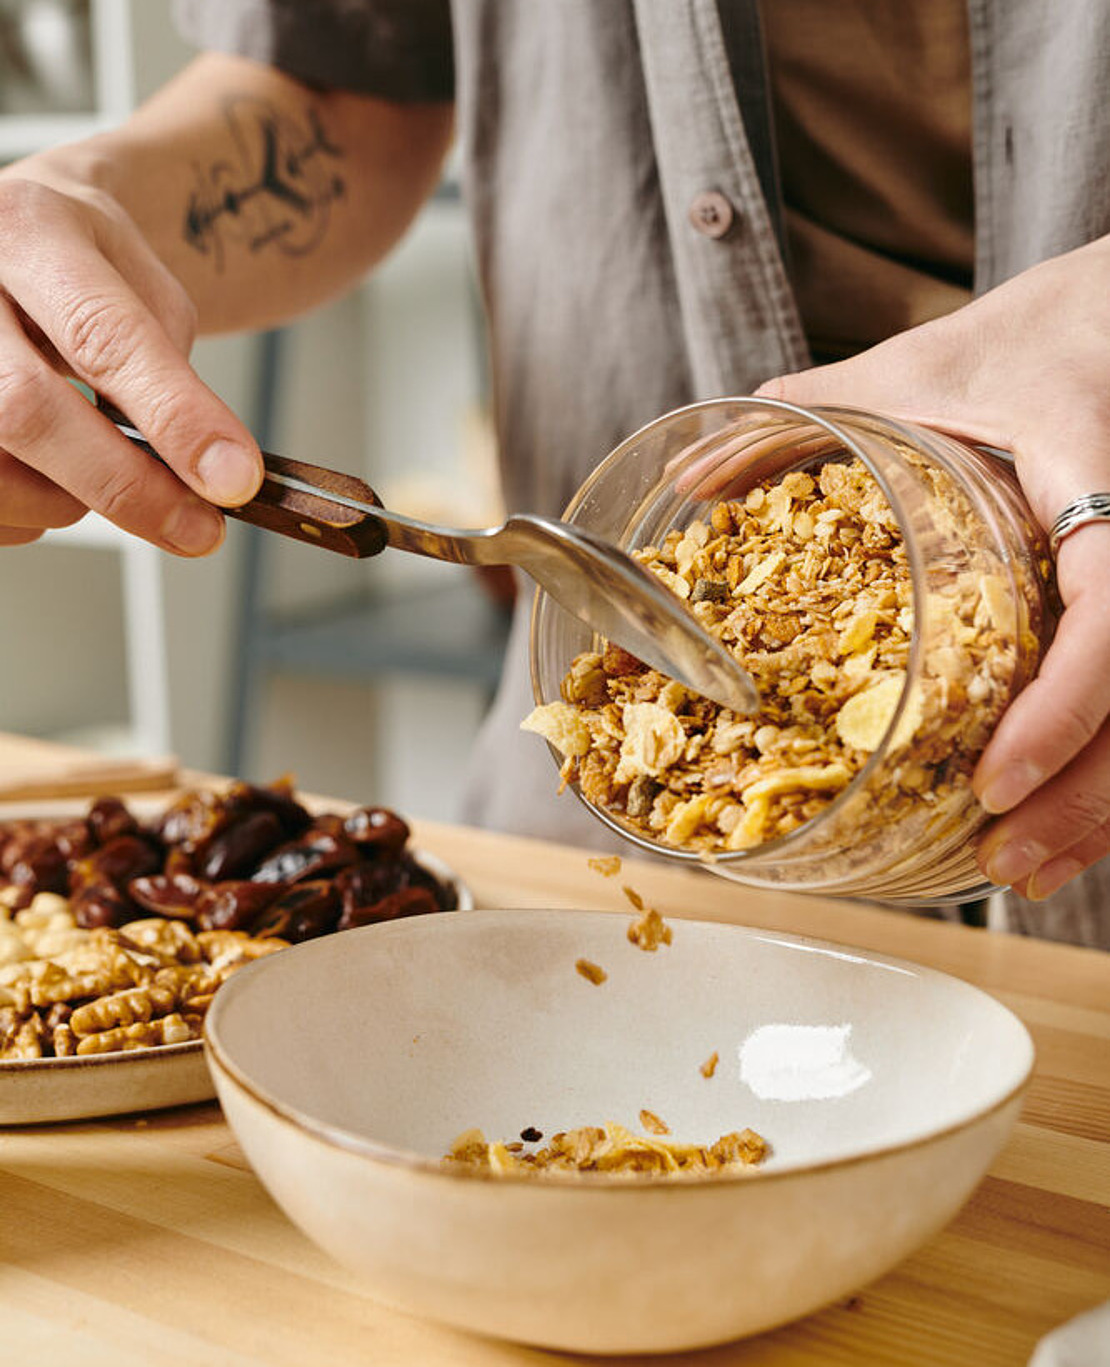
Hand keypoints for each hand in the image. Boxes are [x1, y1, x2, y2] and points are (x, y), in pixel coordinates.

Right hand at [0, 170, 262, 553]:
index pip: (101, 336)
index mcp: (29, 231)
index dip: (172, 417)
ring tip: (111, 476)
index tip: (233, 479)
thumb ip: (165, 355)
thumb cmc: (70, 256)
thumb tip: (199, 464)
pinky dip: (32, 512)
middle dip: (127, 487)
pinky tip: (53, 476)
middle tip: (198, 529)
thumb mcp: (133, 270)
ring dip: (70, 501)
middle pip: (27, 411)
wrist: (3, 237)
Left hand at [756, 234, 1109, 899]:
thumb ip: (809, 416)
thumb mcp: (922, 367)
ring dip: (1096, 806)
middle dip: (1081, 797)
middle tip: (1000, 859)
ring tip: (1022, 869)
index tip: (993, 779)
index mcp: (1097, 475)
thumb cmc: (1035, 332)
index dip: (1064, 709)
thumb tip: (692, 472)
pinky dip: (1102, 770)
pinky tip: (1056, 822)